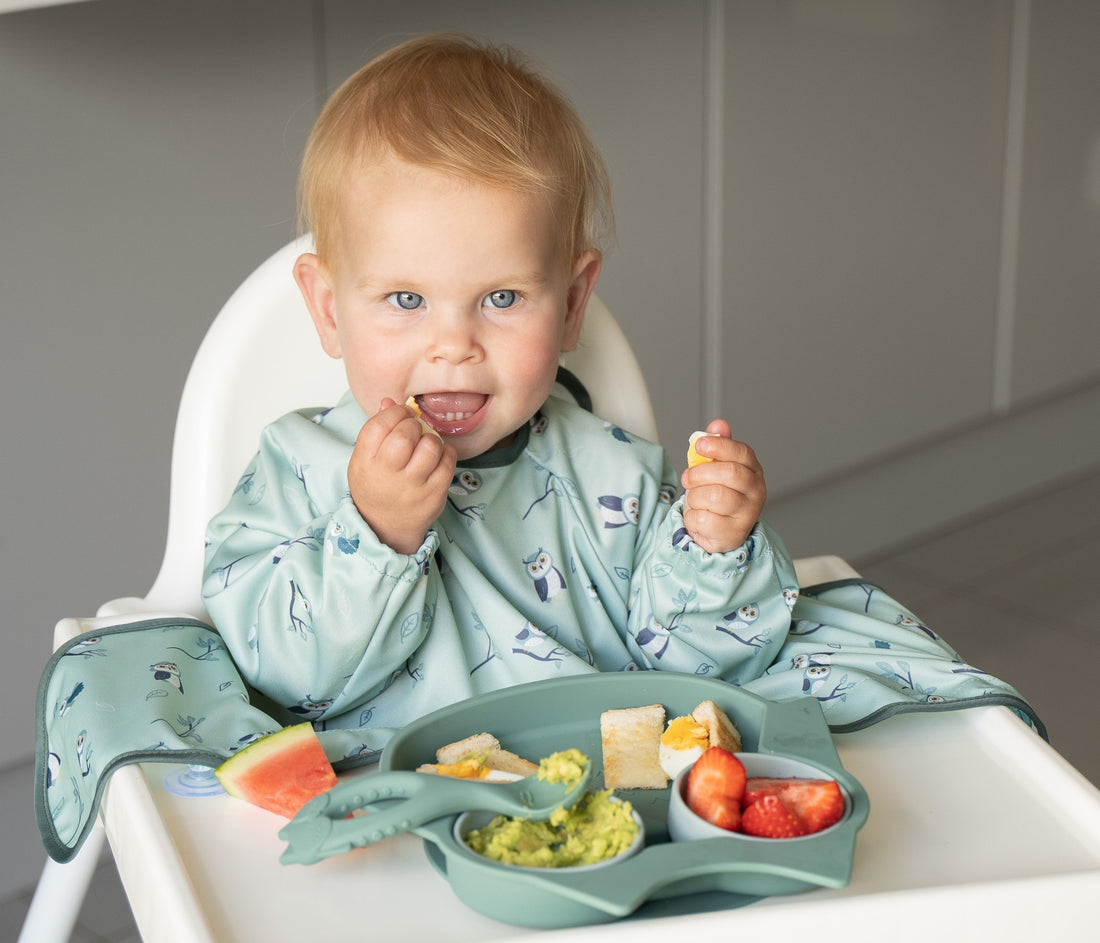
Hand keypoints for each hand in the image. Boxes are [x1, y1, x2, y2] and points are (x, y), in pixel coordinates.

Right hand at [347, 398, 456, 553]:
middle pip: (405, 434)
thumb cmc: (376, 486)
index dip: (394, 412)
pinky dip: (446, 452)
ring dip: (431, 438)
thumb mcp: (364, 460)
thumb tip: (389, 401)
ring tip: (426, 445)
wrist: (385, 527)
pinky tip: (437, 456)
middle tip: (414, 429)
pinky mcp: (434, 495)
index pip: (378, 426)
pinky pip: (448, 462)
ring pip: (430, 446)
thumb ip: (376, 430)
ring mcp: (412, 487)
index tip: (402, 413)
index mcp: (365, 463)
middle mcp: (387, 475)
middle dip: (414, 424)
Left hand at [680, 420, 766, 553]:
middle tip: (688, 478)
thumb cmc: (717, 494)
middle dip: (700, 473)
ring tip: (695, 499)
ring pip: (714, 496)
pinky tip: (698, 516)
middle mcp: (756, 491)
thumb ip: (717, 446)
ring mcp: (747, 514)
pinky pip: (703, 519)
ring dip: (694, 497)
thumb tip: (719, 424)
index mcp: (753, 470)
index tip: (699, 445)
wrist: (717, 531)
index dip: (719, 446)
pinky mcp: (732, 534)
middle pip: (729, 473)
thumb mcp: (716, 468)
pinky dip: (692, 517)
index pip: (742, 452)